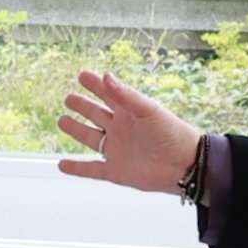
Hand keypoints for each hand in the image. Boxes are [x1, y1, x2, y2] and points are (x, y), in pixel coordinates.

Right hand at [55, 69, 204, 193]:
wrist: (184, 166)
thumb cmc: (172, 135)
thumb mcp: (149, 110)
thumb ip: (126, 95)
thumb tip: (107, 77)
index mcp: (130, 112)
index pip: (108, 94)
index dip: (96, 85)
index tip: (83, 76)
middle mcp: (121, 129)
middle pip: (96, 114)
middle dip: (82, 106)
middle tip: (69, 98)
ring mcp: (117, 150)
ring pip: (90, 138)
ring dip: (76, 129)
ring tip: (62, 121)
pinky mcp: (115, 171)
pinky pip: (91, 169)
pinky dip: (76, 168)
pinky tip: (62, 165)